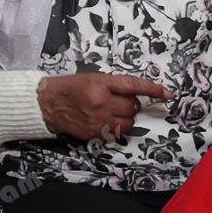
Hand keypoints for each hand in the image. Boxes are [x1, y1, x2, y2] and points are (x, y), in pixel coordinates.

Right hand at [37, 73, 171, 140]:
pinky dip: (114, 129)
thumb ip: (113, 86)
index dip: (151, 89)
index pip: (132, 86)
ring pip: (128, 123)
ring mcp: (98, 120)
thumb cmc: (68, 89)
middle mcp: (101, 102)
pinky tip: (102, 122)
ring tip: (109, 113)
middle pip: (132, 107)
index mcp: (100, 84)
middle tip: (116, 102)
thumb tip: (136, 95)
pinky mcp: (95, 134)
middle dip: (128, 105)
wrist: (46, 104)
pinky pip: (117, 134)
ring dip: (124, 118)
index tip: (165, 93)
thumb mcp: (91, 79)